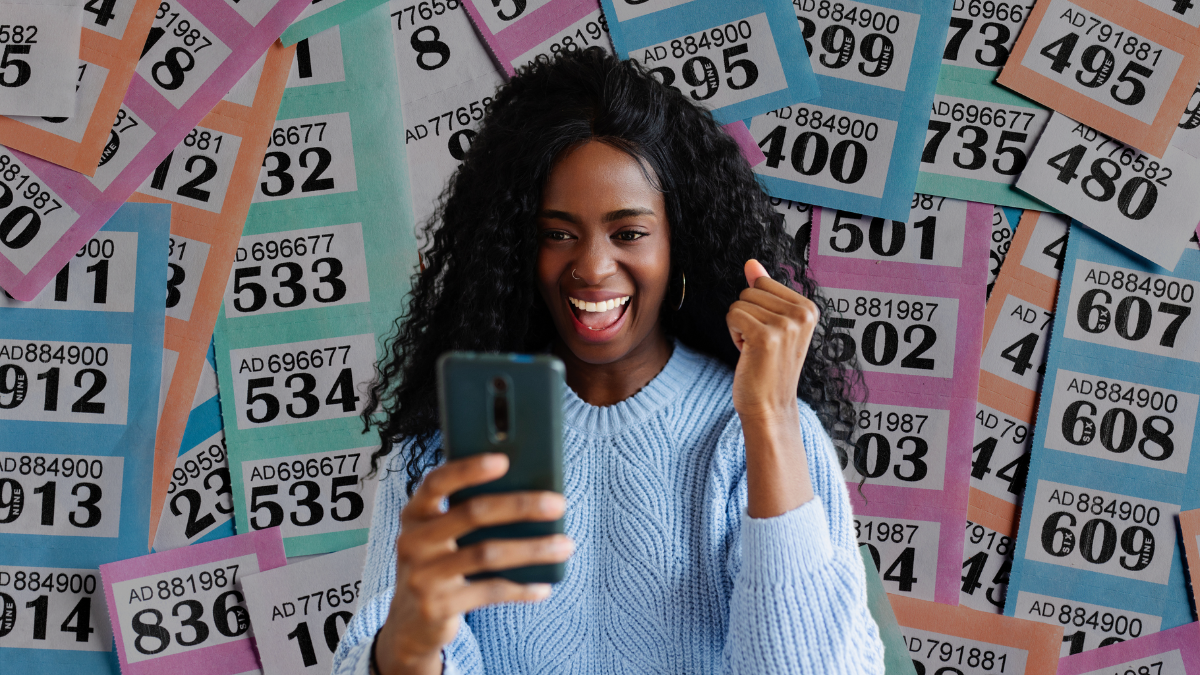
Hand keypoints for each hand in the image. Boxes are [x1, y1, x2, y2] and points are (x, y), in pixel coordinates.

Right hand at [375, 454, 572, 674]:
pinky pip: (489, 591)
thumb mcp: (441, 536)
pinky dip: (521, 587)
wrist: (410, 623)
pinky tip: (543, 585)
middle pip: (472, 513)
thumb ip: (468, 514)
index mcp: (415, 514)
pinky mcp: (436, 606)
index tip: (504, 460)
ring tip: (565, 545)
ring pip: (486, 554)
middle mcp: (413, 541)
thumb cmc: (439, 565)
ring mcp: (422, 575)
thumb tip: (532, 495)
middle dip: (520, 505)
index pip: (437, 482)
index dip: (468, 469)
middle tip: (558, 503)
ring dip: (532, 549)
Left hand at [726, 259, 820, 421]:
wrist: (770, 406)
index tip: (770, 334)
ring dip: (740, 327)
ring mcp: (785, 325)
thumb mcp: (772, 324)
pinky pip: (733, 315)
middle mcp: (802, 314)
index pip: (763, 283)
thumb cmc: (769, 366)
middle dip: (747, 317)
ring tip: (756, 350)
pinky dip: (734, 335)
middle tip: (762, 345)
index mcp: (809, 308)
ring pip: (739, 303)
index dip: (757, 308)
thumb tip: (751, 263)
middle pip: (749, 291)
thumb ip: (764, 291)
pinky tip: (748, 353)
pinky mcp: (765, 336)